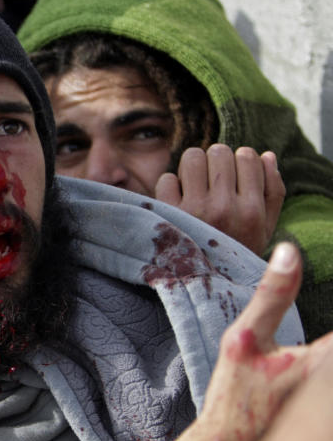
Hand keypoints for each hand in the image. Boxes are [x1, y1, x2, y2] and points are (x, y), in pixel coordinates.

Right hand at [151, 242, 332, 440]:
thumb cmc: (233, 401)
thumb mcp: (243, 341)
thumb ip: (272, 295)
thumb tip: (289, 251)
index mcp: (327, 362)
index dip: (328, 336)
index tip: (296, 348)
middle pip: (332, 349)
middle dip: (323, 349)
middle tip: (280, 363)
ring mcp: (330, 414)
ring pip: (328, 374)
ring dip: (320, 367)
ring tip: (281, 377)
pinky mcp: (326, 431)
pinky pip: (327, 404)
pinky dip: (322, 395)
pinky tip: (295, 388)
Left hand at [155, 144, 284, 253]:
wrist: (203, 288)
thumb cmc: (236, 253)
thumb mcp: (265, 229)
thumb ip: (272, 191)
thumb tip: (266, 155)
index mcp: (252, 210)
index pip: (247, 156)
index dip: (239, 160)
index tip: (234, 174)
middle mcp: (225, 208)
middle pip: (218, 152)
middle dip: (215, 161)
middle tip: (212, 180)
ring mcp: (194, 210)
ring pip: (192, 158)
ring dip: (192, 167)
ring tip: (195, 185)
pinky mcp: (168, 215)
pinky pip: (167, 178)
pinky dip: (171, 186)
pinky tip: (178, 201)